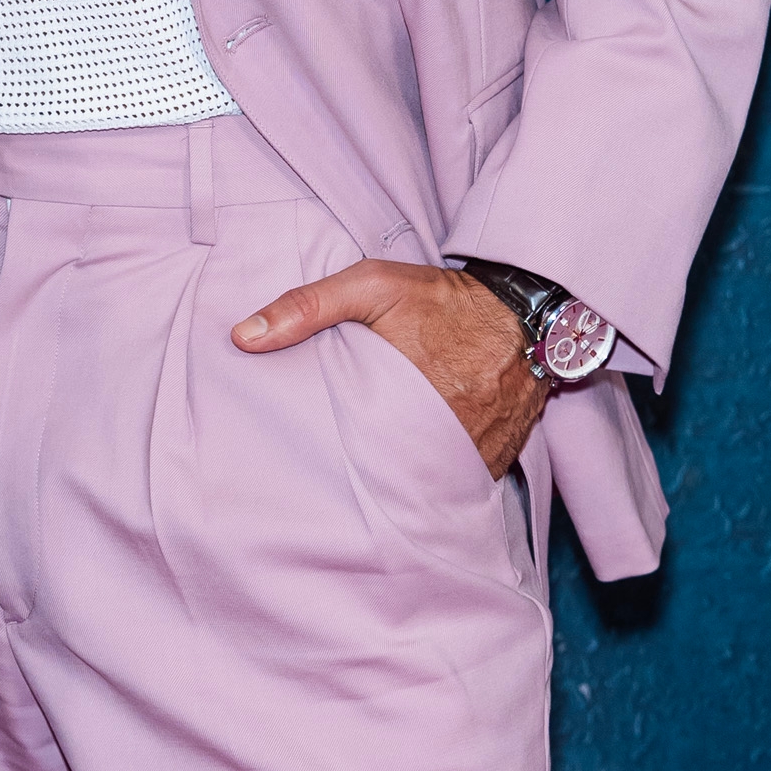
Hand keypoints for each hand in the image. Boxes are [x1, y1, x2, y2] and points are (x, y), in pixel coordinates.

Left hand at [232, 255, 547, 478]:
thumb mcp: (372, 286)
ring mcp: (476, 453)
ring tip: (374, 476)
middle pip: (388, 474)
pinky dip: (437, 478)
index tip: (309, 461)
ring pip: (423, 484)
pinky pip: (457, 484)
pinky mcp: (496, 461)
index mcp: (409, 395)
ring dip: (401, 480)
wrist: (527, 311)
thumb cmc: (443, 299)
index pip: (355, 450)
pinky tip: (415, 470)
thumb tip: (243, 337)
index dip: (332, 459)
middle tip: (336, 474)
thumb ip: (307, 306)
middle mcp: (448, 434)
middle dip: (364, 475)